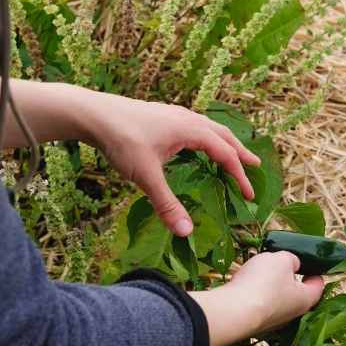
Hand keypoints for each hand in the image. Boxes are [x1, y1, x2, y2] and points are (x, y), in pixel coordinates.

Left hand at [85, 96, 259, 235]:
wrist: (92, 113)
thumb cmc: (121, 140)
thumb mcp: (146, 176)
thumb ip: (167, 204)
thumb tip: (186, 232)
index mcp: (191, 129)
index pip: (225, 154)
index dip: (239, 175)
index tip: (248, 194)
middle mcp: (187, 118)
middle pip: (222, 135)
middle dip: (239, 152)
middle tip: (253, 165)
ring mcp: (173, 114)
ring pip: (207, 127)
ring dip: (222, 141)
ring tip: (229, 153)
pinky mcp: (160, 115)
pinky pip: (192, 125)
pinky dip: (204, 136)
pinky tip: (194, 142)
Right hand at [189, 252, 324, 345]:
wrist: (233, 311)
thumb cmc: (264, 283)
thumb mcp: (281, 260)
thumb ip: (290, 260)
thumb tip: (292, 265)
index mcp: (304, 300)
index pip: (317, 287)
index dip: (316, 273)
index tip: (311, 264)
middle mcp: (291, 316)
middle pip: (295, 294)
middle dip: (288, 279)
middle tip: (280, 265)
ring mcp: (270, 323)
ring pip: (274, 301)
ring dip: (269, 287)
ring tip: (258, 273)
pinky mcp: (252, 325)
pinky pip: (257, 306)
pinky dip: (253, 296)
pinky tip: (243, 286)